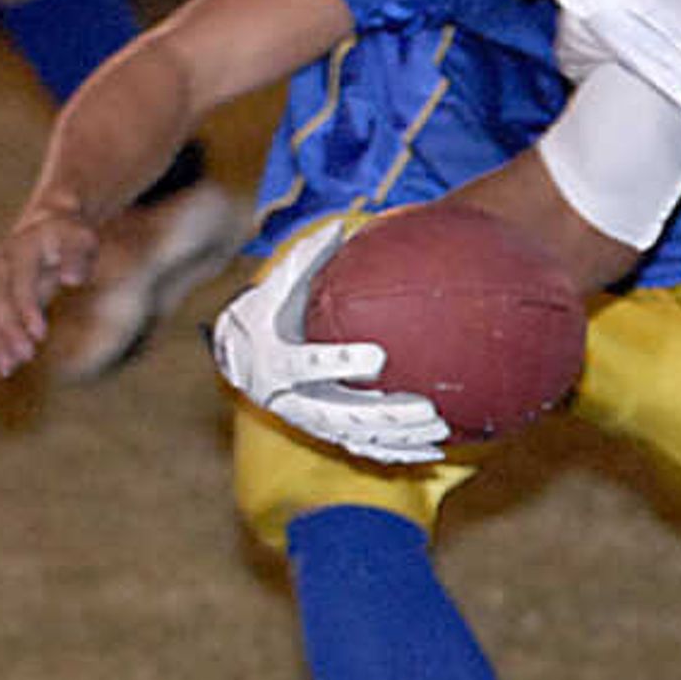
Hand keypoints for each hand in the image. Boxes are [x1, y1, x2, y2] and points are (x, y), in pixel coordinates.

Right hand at [0, 201, 101, 376]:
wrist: (49, 221)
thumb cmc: (71, 233)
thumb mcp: (80, 239)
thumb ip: (77, 258)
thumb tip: (72, 281)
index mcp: (19, 252)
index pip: (21, 287)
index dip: (28, 312)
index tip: (40, 336)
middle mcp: (1, 266)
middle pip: (3, 304)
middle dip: (12, 332)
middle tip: (27, 357)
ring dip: (0, 342)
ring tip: (7, 370)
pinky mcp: (1, 292)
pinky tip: (5, 364)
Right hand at [207, 217, 452, 462]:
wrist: (241, 357)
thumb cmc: (269, 313)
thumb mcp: (278, 286)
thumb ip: (307, 259)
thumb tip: (342, 225)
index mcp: (275, 361)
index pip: (306, 366)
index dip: (339, 364)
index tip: (378, 357)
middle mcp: (290, 400)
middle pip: (339, 414)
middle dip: (383, 414)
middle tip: (425, 407)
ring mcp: (309, 422)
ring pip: (356, 439)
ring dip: (398, 439)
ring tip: (440, 429)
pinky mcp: (325, 436)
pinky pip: (362, 450)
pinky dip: (395, 455)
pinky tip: (432, 454)